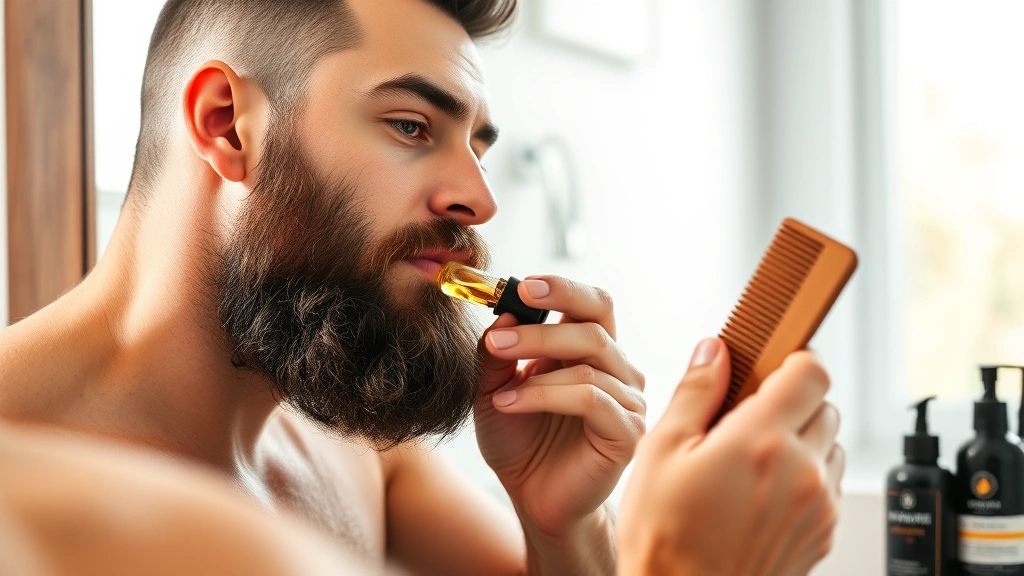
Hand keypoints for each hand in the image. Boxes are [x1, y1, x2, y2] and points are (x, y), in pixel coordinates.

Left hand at [474, 277, 645, 538]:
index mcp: (593, 350)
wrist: (531, 498)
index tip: (521, 286)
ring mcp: (628, 401)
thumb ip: (497, 352)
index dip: (563, 289)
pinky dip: (545, 395)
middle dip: (541, 328)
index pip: (593, 303)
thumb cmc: (519, 440)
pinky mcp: (627, 433)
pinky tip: (509, 405)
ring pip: (589, 362)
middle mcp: (618, 369)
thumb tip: (506, 311)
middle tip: (497, 337)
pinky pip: (590, 399)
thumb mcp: (494, 388)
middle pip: (593, 326)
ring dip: (535, 367)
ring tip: (497, 387)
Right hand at [617, 338, 842, 575]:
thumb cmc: (664, 536)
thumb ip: (695, 393)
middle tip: (747, 421)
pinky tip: (758, 494)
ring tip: (751, 463)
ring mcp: (817, 506)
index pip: (812, 373)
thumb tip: (713, 351)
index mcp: (760, 443)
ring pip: (830, 447)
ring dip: (802, 443)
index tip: (774, 365)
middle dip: (791, 404)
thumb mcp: (662, 452)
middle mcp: (801, 472)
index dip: (795, 360)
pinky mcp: (822, 534)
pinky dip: (804, 479)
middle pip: (825, 407)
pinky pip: (827, 486)